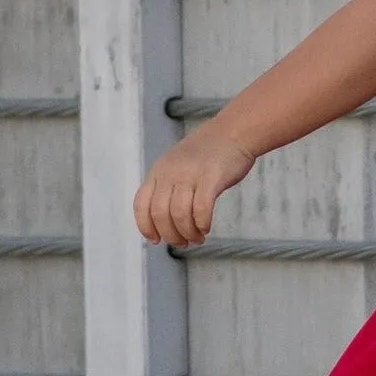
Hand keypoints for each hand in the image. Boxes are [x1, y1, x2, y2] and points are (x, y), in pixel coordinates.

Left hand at [134, 129, 255, 247]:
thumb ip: (167, 187)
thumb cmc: (208, 155)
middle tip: (183, 243)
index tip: (155, 240)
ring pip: (180, 215)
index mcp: (158, 171)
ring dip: (187, 233)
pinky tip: (206, 228)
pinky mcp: (212, 177)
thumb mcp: (177, 166)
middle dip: (170, 235)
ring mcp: (191, 173)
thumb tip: (162, 222)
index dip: (145, 227)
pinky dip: (202, 224)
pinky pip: (201, 208)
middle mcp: (171, 172)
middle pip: (161, 214)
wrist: (234, 132)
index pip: (141, 205)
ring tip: (197, 238)